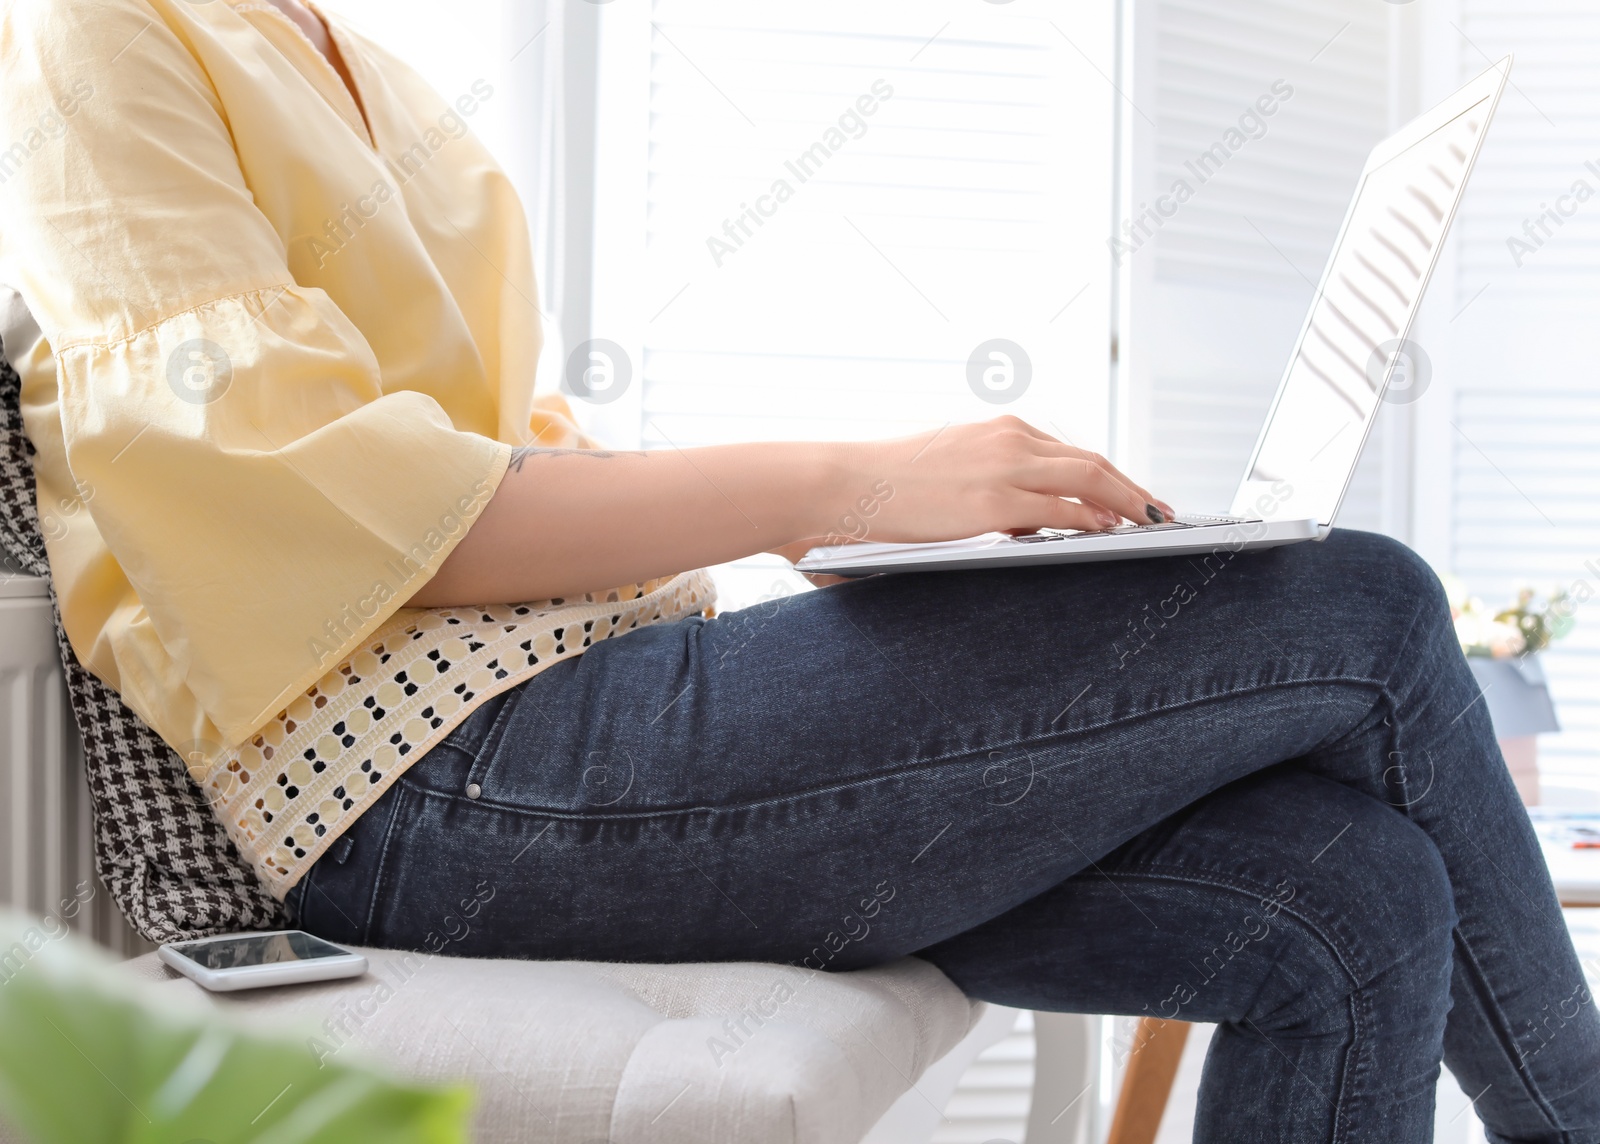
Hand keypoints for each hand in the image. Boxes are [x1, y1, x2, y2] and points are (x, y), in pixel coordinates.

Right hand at [793, 417, 1172, 552]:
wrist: (837, 484)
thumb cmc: (877, 488)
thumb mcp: (940, 474)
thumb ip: (982, 488)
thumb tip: (1013, 522)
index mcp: (995, 431)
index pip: (1067, 452)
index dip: (1105, 475)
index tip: (1126, 494)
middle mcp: (1007, 438)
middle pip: (1091, 460)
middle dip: (1131, 486)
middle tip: (1158, 510)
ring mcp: (1004, 466)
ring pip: (1089, 478)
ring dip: (1128, 501)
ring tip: (1151, 522)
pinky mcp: (995, 499)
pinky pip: (1064, 508)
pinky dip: (1096, 519)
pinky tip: (1113, 532)